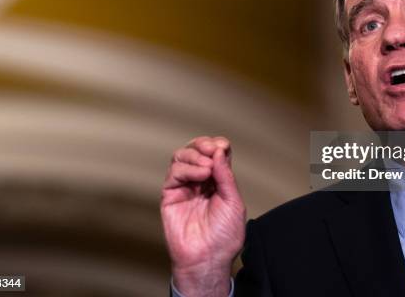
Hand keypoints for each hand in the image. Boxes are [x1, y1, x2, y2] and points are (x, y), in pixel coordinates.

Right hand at [161, 136, 245, 295]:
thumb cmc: (223, 236)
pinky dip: (187, 169)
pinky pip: (174, 173)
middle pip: (196, 150)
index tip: (222, 145)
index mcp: (217, 181)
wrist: (208, 259)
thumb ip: (226, 176)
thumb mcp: (234, 202)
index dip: (217, 145)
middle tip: (212, 148)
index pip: (214, 153)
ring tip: (207, 168)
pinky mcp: (170, 195)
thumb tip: (219, 151)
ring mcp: (184, 187)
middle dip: (203, 144)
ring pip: (181, 157)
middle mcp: (199, 181)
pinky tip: (201, 175)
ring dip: (195, 155)